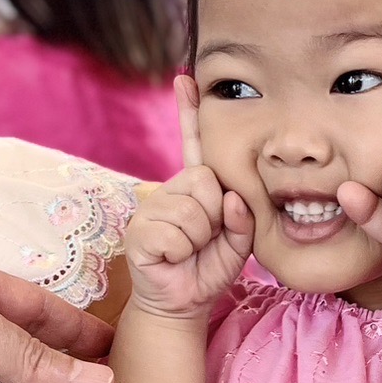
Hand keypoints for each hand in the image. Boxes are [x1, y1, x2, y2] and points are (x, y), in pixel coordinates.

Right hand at [126, 76, 254, 318]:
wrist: (182, 303)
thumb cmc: (210, 268)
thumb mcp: (240, 242)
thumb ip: (243, 219)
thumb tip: (230, 198)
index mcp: (196, 187)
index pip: (194, 144)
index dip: (189, 112)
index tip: (185, 78)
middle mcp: (170, 190)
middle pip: (205, 182)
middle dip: (216, 216)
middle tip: (206, 238)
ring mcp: (151, 208)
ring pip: (191, 211)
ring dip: (200, 238)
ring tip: (190, 250)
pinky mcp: (138, 232)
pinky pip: (173, 234)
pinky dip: (181, 252)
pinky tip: (173, 259)